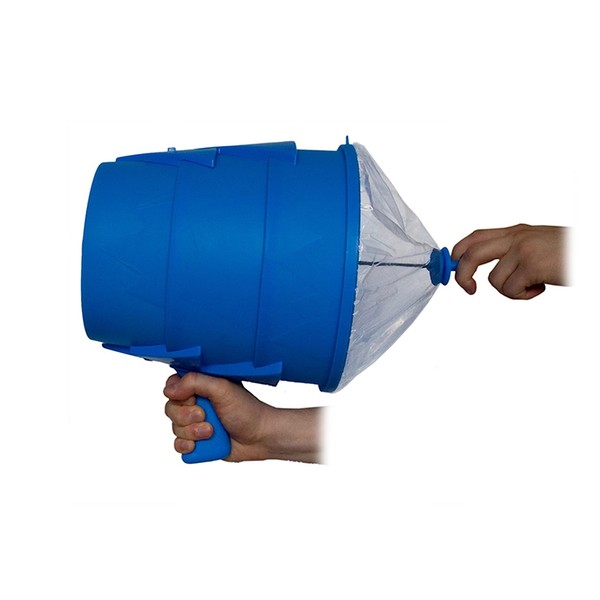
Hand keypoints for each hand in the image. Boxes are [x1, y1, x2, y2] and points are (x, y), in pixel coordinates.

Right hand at [164, 373, 321, 462]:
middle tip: (205, 416)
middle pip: (171, 409)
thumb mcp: (222, 389)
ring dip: (192, 432)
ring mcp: (195, 423)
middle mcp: (196, 403)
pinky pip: (178, 445)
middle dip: (187, 416)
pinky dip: (188, 446)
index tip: (193, 398)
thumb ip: (195, 382)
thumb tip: (169, 389)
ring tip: (212, 431)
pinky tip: (201, 443)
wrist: (260, 437)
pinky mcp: (197, 441)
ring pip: (175, 428)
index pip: (173, 386)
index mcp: (201, 386)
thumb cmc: (246, 410)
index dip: (178, 395)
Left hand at [451, 224, 566, 298]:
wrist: (592, 252)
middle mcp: (516, 237)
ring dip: (511, 291)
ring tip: (534, 284)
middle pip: (471, 254)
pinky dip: (524, 295)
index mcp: (516, 231)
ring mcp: (523, 249)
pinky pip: (510, 290)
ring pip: (494, 280)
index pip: (475, 237)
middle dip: (462, 274)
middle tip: (469, 289)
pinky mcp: (531, 264)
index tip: (452, 267)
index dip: (459, 252)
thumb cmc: (570, 253)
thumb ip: (513, 251)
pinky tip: (541, 287)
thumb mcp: (537, 244)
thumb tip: (482, 267)